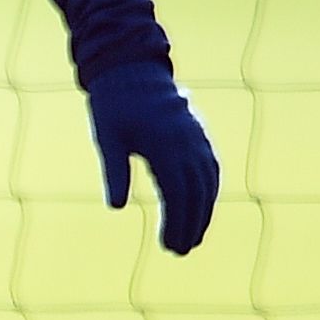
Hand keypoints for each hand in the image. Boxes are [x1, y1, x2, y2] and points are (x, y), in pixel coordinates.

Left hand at [83, 62, 219, 254]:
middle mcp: (186, 143)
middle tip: (180, 251)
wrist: (131, 68)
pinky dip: (210, 189)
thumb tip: (114, 206)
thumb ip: (114, 170)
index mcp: (165, 145)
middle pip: (197, 193)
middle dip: (191, 225)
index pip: (178, 194)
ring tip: (193, 237)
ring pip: (208, 182)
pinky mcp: (197, 133)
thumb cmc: (114, 104)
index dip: (177, 223)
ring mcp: (196, 137)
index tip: (169, 246)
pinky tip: (204, 205)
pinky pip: (211, 166)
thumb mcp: (108, 137)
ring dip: (204, 211)